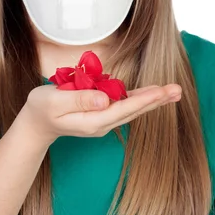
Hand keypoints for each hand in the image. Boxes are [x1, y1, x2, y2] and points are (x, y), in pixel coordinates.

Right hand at [17, 82, 181, 146]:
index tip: (161, 92)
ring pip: (132, 109)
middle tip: (177, 90)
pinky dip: (140, 98)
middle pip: (133, 110)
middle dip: (156, 100)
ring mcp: (103, 120)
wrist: (36, 123)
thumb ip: (79, 99)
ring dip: (153, 99)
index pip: (122, 109)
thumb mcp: (54, 101)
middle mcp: (102, 123)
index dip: (143, 99)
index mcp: (92, 121)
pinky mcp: (102, 113)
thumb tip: (104, 99)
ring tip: (172, 91)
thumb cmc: (41, 108)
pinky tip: (153, 93)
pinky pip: (125, 105)